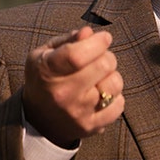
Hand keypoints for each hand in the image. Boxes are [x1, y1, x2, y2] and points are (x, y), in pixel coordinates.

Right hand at [21, 26, 124, 147]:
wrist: (39, 119)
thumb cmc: (46, 78)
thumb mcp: (45, 54)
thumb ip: (68, 40)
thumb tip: (89, 33)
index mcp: (47, 71)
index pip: (78, 55)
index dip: (98, 42)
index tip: (104, 38)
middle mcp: (62, 93)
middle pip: (104, 65)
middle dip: (106, 56)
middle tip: (99, 59)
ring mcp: (78, 112)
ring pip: (115, 83)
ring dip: (112, 76)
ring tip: (99, 78)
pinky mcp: (91, 126)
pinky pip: (119, 104)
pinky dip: (115, 97)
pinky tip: (101, 96)